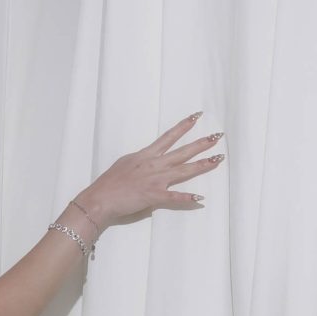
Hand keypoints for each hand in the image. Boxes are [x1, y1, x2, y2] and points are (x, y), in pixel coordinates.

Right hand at [87, 111, 224, 224]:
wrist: (99, 198)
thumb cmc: (108, 183)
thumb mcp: (125, 164)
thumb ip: (140, 162)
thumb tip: (149, 163)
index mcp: (146, 155)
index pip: (169, 137)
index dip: (184, 126)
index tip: (196, 117)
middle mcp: (154, 165)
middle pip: (182, 152)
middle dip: (201, 144)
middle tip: (217, 136)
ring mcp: (155, 180)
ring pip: (184, 170)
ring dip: (202, 165)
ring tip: (217, 159)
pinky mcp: (154, 196)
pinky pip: (174, 198)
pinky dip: (187, 198)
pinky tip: (200, 197)